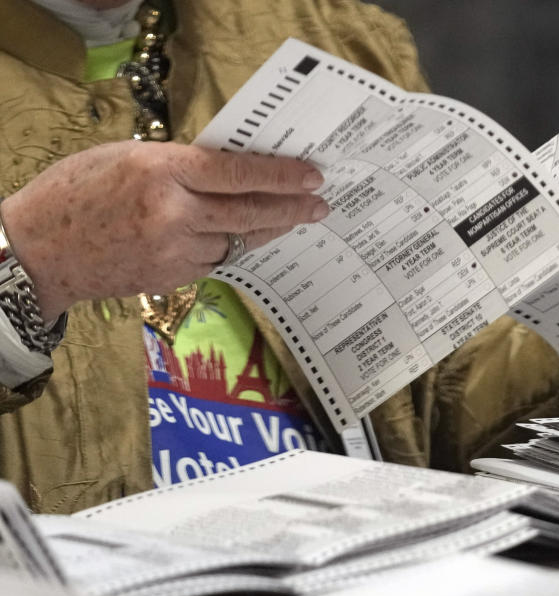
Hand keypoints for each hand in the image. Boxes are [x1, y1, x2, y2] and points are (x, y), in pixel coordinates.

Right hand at [1, 141, 328, 319]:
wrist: (40, 252)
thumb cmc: (76, 193)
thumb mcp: (126, 158)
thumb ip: (180, 164)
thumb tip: (231, 171)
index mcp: (161, 171)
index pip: (238, 173)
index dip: (281, 176)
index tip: (312, 176)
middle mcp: (173, 212)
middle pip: (250, 211)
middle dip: (293, 208)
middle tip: (321, 205)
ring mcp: (174, 249)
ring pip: (238, 239)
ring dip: (268, 228)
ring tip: (295, 218)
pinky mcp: (173, 277)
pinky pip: (216, 258)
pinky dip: (234, 245)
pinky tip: (246, 237)